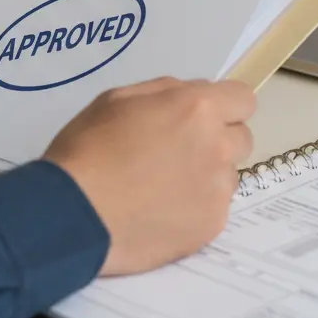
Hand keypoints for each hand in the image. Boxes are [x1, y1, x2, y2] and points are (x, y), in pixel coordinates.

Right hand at [44, 77, 255, 275]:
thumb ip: (165, 92)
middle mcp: (218, 146)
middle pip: (242, 138)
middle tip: (180, 152)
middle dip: (219, 140)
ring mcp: (218, 190)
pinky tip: (162, 212)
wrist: (72, 214)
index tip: (203, 118)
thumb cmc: (88, 149)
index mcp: (198, 108)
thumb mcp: (118, 99)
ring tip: (165, 187)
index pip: (244, 99)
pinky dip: (195, 208)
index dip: (225, 107)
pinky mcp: (211, 226)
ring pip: (228, 176)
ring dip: (207, 176)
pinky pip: (214, 208)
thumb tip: (190, 96)